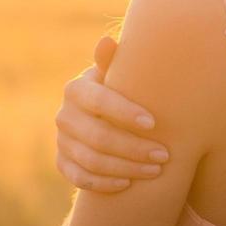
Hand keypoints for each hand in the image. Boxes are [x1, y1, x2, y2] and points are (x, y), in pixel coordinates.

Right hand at [54, 35, 170, 191]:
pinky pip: (80, 178)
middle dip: (134, 148)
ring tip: (156, 170)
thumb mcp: (119, 73)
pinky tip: (129, 184)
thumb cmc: (120, 88)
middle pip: (98, 137)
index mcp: (76, 89)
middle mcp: (63, 115)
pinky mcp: (62, 162)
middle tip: (164, 155)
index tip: (154, 124)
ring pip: (91, 161)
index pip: (99, 101)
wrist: (101, 113)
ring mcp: (61, 140)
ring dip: (126, 168)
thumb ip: (115, 61)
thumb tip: (106, 41)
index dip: (125, 113)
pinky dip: (104, 183)